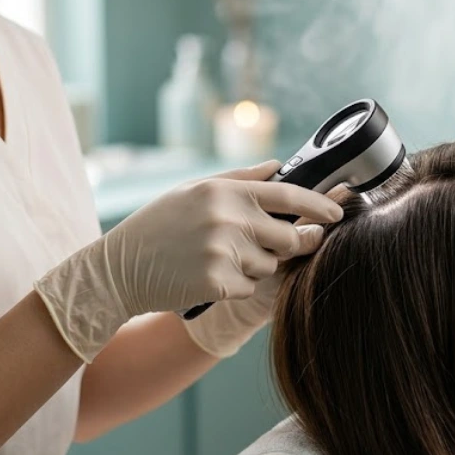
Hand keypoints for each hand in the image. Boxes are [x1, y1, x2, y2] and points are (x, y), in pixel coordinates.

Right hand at [34, 161, 341, 361]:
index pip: (287, 196)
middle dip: (288, 244)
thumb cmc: (157, 226)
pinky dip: (236, 286)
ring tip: (216, 258)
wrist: (117, 269)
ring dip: (253, 266)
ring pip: (269, 265)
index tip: (337, 212)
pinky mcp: (218, 283)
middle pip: (288, 236)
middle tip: (265, 246)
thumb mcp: (193, 191)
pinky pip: (249, 287)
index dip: (318, 205)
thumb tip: (279, 167)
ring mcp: (223, 252)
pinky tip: (207, 276)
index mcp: (224, 192)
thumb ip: (241, 179)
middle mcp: (228, 218)